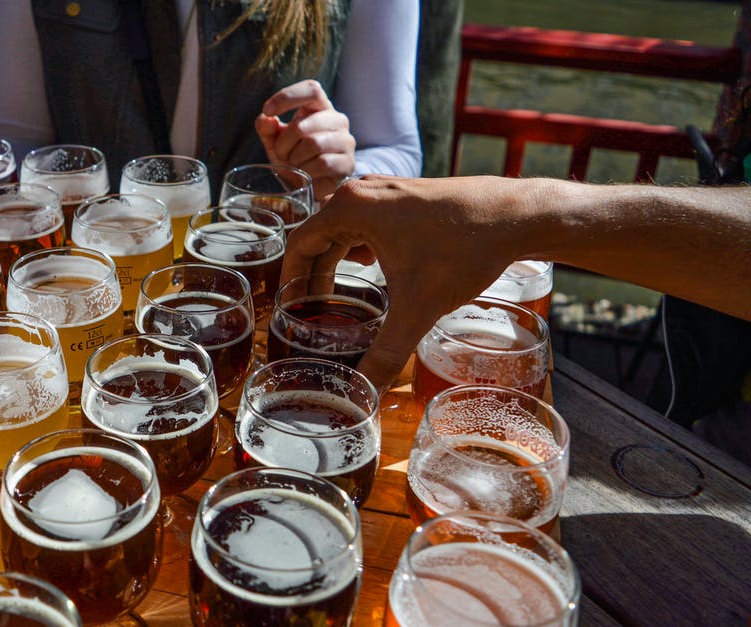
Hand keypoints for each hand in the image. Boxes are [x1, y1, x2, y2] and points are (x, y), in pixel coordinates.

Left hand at [255, 80, 356, 198]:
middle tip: (281, 154)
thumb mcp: (275, 141)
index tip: (268, 111)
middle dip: (284, 143)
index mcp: (319, 107)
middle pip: (303, 124)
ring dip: (294, 158)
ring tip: (293, 164)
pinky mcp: (348, 162)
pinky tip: (305, 174)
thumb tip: (265, 119)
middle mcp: (337, 119)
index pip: (311, 89)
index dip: (288, 96)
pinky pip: (322, 163)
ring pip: (313, 143)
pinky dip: (306, 171)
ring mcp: (346, 140)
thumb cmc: (294, 157)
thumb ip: (267, 128)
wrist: (310, 186)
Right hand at [281, 175, 537, 388]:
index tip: (285, 308)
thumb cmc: (464, 248)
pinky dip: (360, 249)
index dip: (288, 280)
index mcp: (349, 209)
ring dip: (335, 262)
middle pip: (318, 238)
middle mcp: (361, 193)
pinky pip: (367, 224)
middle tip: (308, 313)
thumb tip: (363, 392)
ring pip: (343, 230)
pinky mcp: (407, 197)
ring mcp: (386, 191)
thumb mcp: (419, 306)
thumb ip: (386, 352)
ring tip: (332, 298)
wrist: (516, 214)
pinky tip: (370, 272)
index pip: (299, 245)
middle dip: (312, 277)